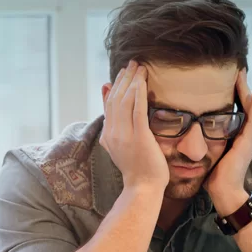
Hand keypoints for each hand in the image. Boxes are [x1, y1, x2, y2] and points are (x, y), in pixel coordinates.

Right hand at [99, 60, 168, 190]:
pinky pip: (137, 110)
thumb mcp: (121, 149)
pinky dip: (139, 93)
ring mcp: (125, 135)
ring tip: (139, 67)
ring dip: (132, 81)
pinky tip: (142, 81)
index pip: (110, 105)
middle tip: (132, 63)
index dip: (116, 87)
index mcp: (108, 136)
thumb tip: (110, 120)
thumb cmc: (137, 171)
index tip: (122, 73)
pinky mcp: (139, 137)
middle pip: (116, 99)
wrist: (142, 187)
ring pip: (125, 101)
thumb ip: (114, 132)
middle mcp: (113, 133)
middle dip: (124, 79)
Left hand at [204, 68, 251, 214]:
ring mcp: (247, 137)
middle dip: (239, 88)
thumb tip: (186, 136)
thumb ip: (203, 144)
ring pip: (248, 108)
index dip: (230, 96)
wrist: (224, 192)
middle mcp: (242, 135)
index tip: (224, 80)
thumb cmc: (214, 177)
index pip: (231, 111)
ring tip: (244, 73)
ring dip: (246, 90)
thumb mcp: (208, 155)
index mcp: (232, 137)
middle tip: (237, 69)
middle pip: (242, 106)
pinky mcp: (247, 141)